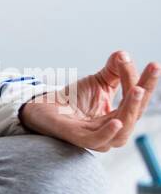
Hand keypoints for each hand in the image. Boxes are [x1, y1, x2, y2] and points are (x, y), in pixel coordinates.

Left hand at [20, 50, 159, 151]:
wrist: (44, 108)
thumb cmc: (73, 99)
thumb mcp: (98, 82)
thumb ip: (114, 71)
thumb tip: (123, 54)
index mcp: (121, 118)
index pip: (138, 100)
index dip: (147, 83)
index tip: (154, 65)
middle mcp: (113, 131)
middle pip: (133, 114)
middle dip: (141, 96)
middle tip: (144, 79)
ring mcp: (97, 137)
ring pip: (121, 129)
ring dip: (131, 109)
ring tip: (136, 90)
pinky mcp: (78, 139)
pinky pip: (97, 140)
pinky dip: (108, 132)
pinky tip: (117, 121)